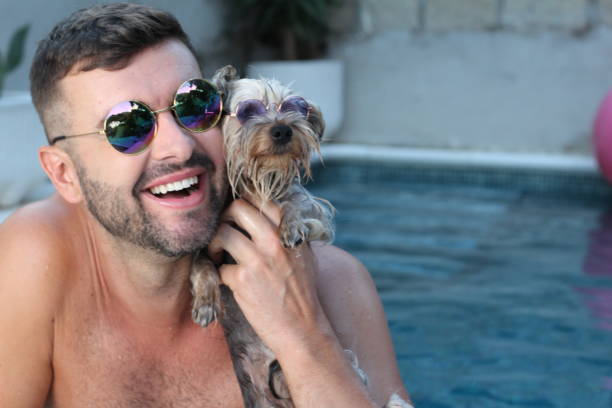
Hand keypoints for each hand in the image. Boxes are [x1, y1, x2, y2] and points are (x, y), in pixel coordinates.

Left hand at [208, 197, 332, 354]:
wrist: (302, 330)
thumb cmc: (302, 294)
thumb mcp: (305, 256)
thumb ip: (289, 234)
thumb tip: (268, 216)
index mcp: (290, 233)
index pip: (263, 199)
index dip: (244, 202)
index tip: (237, 215)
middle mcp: (275, 241)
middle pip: (238, 208)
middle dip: (224, 217)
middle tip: (224, 232)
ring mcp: (258, 260)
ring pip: (222, 232)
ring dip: (213, 244)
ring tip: (217, 255)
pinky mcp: (242, 280)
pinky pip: (218, 266)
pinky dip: (216, 273)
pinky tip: (223, 280)